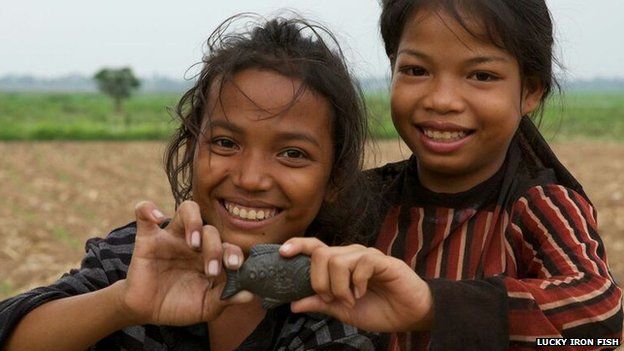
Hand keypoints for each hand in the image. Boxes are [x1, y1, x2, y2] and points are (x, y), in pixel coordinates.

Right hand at [117, 200, 251, 325]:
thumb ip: (225, 299)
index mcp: (211, 256)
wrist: (147, 311)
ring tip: (193, 244)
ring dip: (194, 222)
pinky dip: (148, 209)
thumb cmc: (180, 305)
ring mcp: (171, 237)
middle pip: (210, 230)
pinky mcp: (147, 238)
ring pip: (188, 209)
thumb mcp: (205, 307)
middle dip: (215, 248)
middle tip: (212, 270)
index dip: (234, 253)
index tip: (234, 268)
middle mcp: (194, 242)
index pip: (228, 245)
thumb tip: (250, 294)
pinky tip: (156, 218)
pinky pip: (144, 212)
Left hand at [280, 238, 433, 331]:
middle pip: (321, 254)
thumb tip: (293, 304)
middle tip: (333, 298)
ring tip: (351, 299)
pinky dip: (357, 283)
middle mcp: (350, 255)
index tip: (282, 253)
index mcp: (339, 264)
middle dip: (319, 281)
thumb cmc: (378, 309)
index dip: (298, 245)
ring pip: (337, 260)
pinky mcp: (382, 260)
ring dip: (339, 287)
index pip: (314, 248)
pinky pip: (361, 263)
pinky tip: (363, 292)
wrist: (409, 315)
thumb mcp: (343, 311)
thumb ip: (320, 303)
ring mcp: (365, 255)